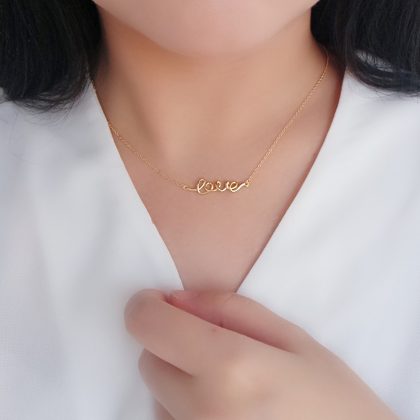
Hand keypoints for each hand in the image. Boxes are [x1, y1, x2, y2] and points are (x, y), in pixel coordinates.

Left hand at [124, 289, 397, 419]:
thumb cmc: (332, 398)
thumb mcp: (292, 338)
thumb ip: (230, 309)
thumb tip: (177, 299)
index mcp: (230, 367)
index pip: (149, 327)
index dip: (146, 307)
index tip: (158, 303)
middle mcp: (202, 411)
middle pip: (149, 361)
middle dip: (170, 345)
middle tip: (211, 347)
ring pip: (155, 396)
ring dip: (177, 381)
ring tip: (225, 386)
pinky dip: (182, 411)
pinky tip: (221, 412)